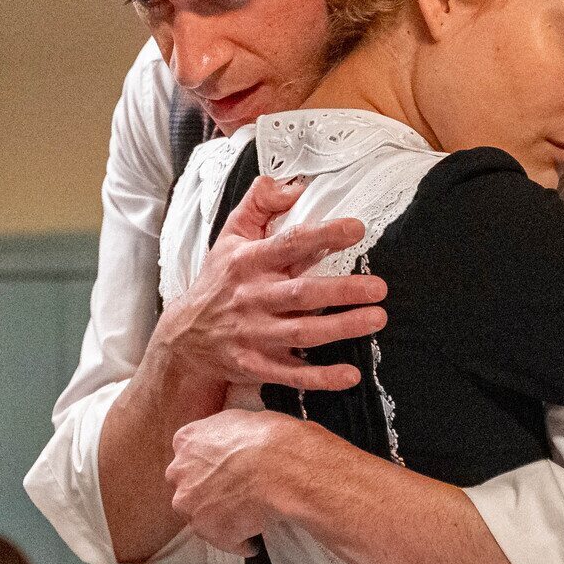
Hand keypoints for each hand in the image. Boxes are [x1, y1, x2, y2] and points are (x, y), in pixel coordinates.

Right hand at [156, 174, 388, 391]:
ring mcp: (255, 335)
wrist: (184, 339)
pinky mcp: (257, 366)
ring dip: (342, 327)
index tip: (357, 229)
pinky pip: (292, 374)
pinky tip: (350, 375)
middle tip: (379, 287)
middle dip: (342, 290)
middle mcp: (253, 298)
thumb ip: (260, 204)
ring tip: (377, 319)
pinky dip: (321, 377)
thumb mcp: (230, 236)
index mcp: (249, 262)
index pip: (290, 244)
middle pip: (302, 293)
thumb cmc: (218, 282)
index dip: (324, 235)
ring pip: (303, 332)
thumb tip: (294, 185)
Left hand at [165, 408, 318, 555]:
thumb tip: (234, 440)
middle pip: (190, 486)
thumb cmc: (269, 439)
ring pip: (203, 515)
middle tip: (237, 491)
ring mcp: (190, 504)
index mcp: (187, 440)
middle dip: (209, 491)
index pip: (190, 456)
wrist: (280, 468)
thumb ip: (225, 433)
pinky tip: (257, 533)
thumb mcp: (242, 418)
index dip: (210, 464)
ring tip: (252, 516)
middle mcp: (180, 472)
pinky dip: (240, 540)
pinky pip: (225, 539)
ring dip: (223, 517)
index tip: (225, 469)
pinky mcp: (206, 530)